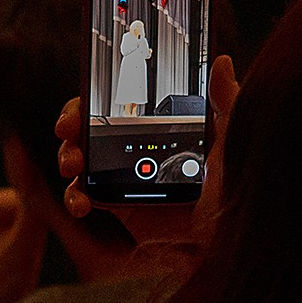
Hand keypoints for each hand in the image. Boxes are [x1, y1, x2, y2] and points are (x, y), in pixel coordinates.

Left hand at [0, 187, 47, 302]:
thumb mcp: (21, 249)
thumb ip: (33, 207)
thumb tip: (36, 162)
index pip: (35, 191)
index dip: (49, 213)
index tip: (37, 242)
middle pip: (37, 198)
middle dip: (45, 224)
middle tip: (28, 255)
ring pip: (40, 210)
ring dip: (43, 233)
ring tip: (26, 257)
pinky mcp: (5, 225)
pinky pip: (35, 221)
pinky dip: (40, 239)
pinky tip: (28, 256)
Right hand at [56, 54, 240, 246]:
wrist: (223, 241)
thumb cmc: (235, 193)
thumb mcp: (232, 144)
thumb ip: (227, 104)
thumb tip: (222, 62)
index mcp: (161, 125)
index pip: (120, 101)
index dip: (95, 96)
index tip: (83, 101)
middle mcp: (139, 146)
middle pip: (91, 125)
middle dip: (71, 123)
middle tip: (67, 130)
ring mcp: (125, 175)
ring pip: (81, 156)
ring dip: (67, 156)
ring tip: (71, 165)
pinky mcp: (118, 204)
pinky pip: (84, 195)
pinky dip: (74, 196)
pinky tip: (80, 203)